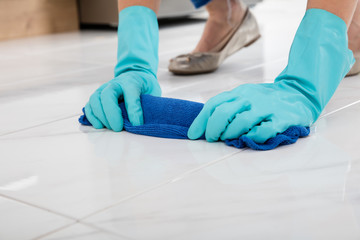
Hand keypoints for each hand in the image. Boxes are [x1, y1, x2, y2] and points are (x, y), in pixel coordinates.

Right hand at [85, 71, 160, 131]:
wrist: (136, 75)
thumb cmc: (144, 86)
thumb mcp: (152, 92)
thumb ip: (148, 104)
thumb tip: (143, 122)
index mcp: (131, 82)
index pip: (131, 95)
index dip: (134, 111)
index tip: (137, 124)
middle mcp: (115, 83)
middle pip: (107, 95)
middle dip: (111, 114)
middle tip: (118, 128)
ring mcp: (104, 88)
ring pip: (95, 99)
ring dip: (100, 116)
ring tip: (109, 127)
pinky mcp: (97, 95)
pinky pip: (89, 105)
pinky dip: (92, 116)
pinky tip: (99, 125)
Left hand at [188, 82, 313, 142]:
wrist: (300, 92)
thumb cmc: (266, 99)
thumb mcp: (246, 96)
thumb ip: (229, 107)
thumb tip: (206, 126)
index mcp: (240, 92)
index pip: (214, 104)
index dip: (201, 121)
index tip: (194, 135)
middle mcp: (251, 97)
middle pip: (223, 113)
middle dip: (213, 129)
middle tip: (212, 139)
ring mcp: (267, 107)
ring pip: (241, 122)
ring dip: (230, 135)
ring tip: (229, 140)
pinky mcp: (282, 118)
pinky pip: (264, 131)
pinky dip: (253, 138)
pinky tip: (250, 140)